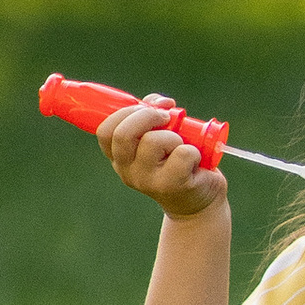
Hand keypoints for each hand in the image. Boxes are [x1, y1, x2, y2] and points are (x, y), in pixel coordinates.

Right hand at [100, 94, 228, 224]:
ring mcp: (148, 181)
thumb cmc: (178, 163)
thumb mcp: (160, 137)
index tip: (149, 107)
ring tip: (182, 146)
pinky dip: (194, 150)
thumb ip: (153, 115)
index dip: (126, 112)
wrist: (198, 202)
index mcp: (120, 158)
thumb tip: (158, 102)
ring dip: (174, 135)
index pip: (106, 131)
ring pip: (154, 141)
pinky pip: (183, 154)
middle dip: (148, 115)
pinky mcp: (172, 185)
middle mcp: (128, 171)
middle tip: (167, 118)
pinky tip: (196, 161)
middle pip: (123, 134)